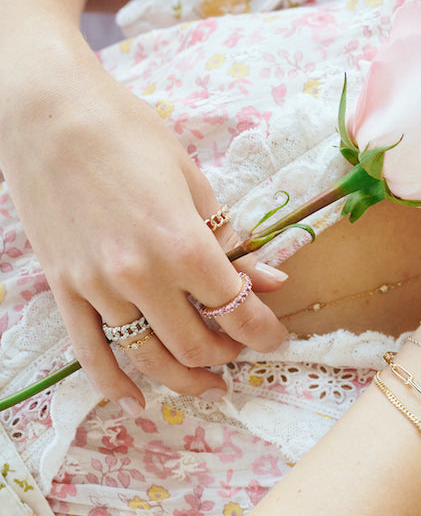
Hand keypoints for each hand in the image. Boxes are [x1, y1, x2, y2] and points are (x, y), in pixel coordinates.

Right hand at [1, 56, 287, 413]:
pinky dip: (114, 383)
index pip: (236, 309)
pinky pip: (89, 352)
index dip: (263, 333)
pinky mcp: (63, 288)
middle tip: (243, 349)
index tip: (277, 339)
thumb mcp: (193, 181)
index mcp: (183, 244)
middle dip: (228, 355)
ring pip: (146, 357)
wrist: (48, 114)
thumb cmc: (129, 135)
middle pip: (195, 344)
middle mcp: (140, 276)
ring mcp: (96, 287)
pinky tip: (137, 401)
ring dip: (183, 379)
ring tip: (209, 385)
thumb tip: (271, 280)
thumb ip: (230, 240)